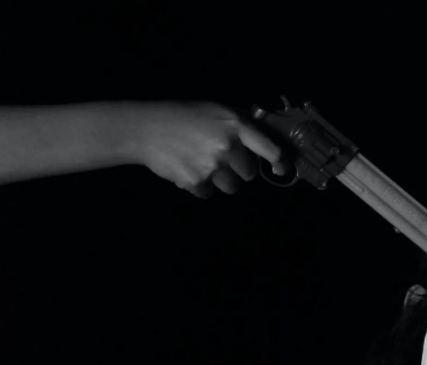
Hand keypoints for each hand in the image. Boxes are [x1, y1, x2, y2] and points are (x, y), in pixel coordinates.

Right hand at [128, 101, 288, 197]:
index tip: (281, 169)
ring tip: (202, 162)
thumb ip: (241, 122)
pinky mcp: (197, 182)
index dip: (280, 162)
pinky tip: (188, 168)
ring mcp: (212, 165)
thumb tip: (266, 134)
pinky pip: (209, 193)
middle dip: (238, 169)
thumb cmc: (182, 116)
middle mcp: (227, 146)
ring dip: (220, 180)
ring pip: (231, 187)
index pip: (270, 149)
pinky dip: (201, 186)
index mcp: (236, 125)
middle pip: (249, 174)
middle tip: (220, 158)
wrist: (145, 129)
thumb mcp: (215, 110)